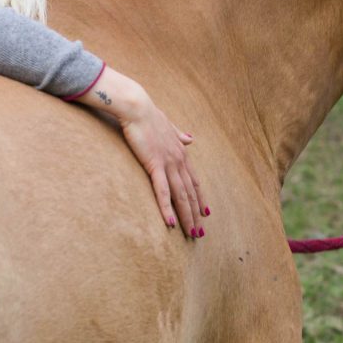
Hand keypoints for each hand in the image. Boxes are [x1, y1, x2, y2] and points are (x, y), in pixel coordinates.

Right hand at [77, 66, 207, 238]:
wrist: (137, 107)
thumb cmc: (149, 116)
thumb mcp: (169, 126)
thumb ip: (180, 135)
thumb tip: (191, 139)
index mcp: (182, 153)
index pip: (194, 181)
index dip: (200, 198)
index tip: (205, 212)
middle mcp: (179, 160)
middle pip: (190, 193)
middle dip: (195, 214)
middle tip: (199, 233)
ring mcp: (168, 163)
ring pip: (181, 196)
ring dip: (187, 217)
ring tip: (191, 234)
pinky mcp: (154, 164)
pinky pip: (162, 191)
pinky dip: (167, 208)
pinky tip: (171, 223)